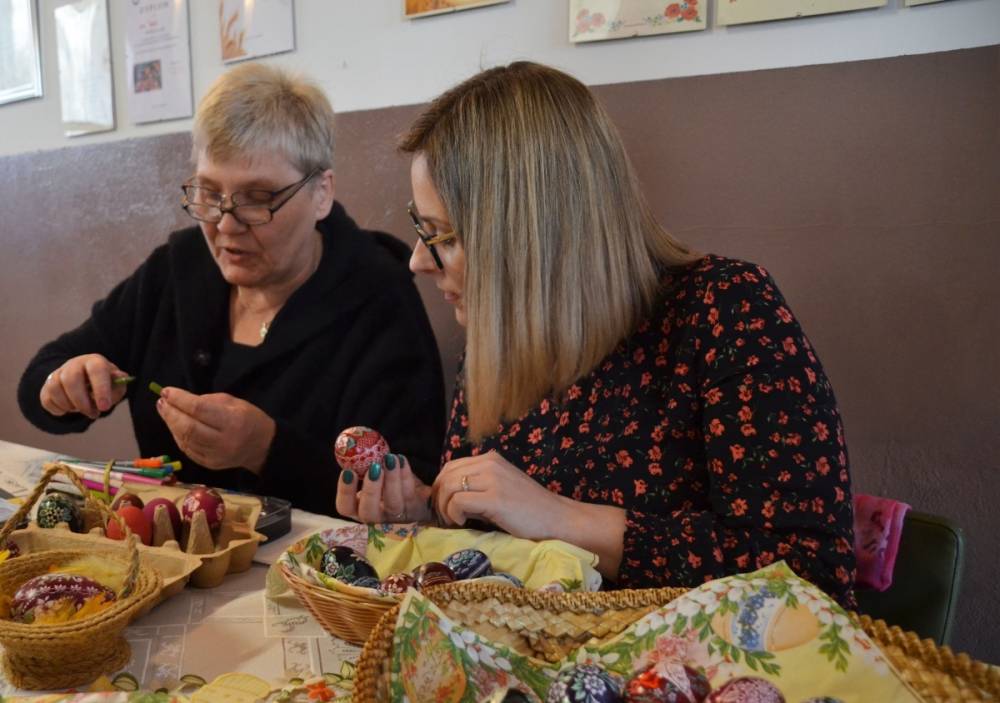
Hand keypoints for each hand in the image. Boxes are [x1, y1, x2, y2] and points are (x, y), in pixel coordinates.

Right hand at [40, 354, 128, 419]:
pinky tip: (69, 409)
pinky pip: (46, 400)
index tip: (104, 407)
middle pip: (71, 379)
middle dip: (82, 402)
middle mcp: (74, 364)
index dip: (100, 389)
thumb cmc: (105, 385)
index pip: (96, 370)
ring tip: (82, 410)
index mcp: (94, 361)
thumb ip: (118, 384)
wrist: (86, 383)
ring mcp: (58, 374)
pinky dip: (58, 410)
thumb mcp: (116, 385)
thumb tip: (119, 380)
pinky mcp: (47, 387)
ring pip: (55, 389)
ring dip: (70, 406)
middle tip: (93, 414)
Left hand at [155, 387, 275, 472]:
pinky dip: (177, 436)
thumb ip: (207, 401)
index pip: (199, 409)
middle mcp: (222, 441)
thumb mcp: (234, 403)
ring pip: (184, 439)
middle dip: (170, 413)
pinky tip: (174, 426)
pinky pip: (187, 449)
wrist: (262, 447)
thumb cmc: (249, 419)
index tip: (166, 391)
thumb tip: (180, 399)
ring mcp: (214, 455)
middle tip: (161, 402)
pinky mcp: (209, 464)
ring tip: (165, 411)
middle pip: (188, 427)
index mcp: (232, 421)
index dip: (180, 399)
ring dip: (171, 424)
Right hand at [336, 453, 433, 523]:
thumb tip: (354, 446)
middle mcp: (376, 518)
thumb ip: (363, 467)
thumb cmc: (388, 482)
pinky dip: (405, 475)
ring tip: (390, 459)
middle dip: (370, 490)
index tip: (348, 471)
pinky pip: (409, 493)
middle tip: (374, 467)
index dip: (345, 492)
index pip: (345, 507)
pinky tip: (401, 460)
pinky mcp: (415, 510)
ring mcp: (397, 517)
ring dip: (391, 479)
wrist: (419, 495)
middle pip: (368, 512)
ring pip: (393, 504)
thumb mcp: (374, 476)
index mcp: (360, 509)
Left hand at [433, 451, 569, 541]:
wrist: (557, 518)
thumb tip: (444, 497)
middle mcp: (490, 463)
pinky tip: (463, 523)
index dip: (440, 488)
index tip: (444, 508)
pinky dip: (454, 514)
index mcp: (490, 459)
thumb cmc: (528, 509)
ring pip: (449, 487)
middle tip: (445, 519)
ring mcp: (493, 479)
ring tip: (454, 523)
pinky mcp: (495, 498)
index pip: (450, 467)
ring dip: (445, 508)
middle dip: (438, 499)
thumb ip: (476, 486)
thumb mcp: (499, 488)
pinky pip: (458, 501)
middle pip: (445, 476)